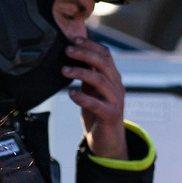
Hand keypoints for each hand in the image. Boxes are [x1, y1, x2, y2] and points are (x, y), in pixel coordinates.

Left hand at [63, 32, 127, 156]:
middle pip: (104, 63)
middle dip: (85, 54)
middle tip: (67, 50)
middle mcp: (117, 86)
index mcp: (112, 78)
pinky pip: (97, 104)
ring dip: (81, 73)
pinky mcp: (111, 116)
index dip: (90, 45)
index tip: (73, 40)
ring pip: (101, 81)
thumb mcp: (92, 91)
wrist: (108, 142)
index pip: (105, 55)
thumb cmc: (98, 115)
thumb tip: (73, 55)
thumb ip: (87, 75)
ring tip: (64, 71)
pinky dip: (84, 98)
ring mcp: (116, 101)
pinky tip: (71, 94)